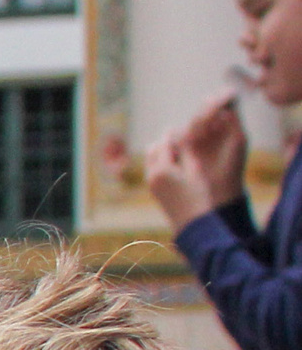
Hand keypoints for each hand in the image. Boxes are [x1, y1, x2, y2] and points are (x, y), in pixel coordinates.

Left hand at [150, 100, 250, 228]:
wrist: (192, 224)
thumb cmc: (199, 196)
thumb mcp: (195, 171)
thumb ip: (187, 153)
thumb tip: (182, 137)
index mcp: (163, 169)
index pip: (164, 144)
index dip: (171, 134)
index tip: (176, 126)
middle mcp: (152, 175)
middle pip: (153, 151)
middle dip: (163, 142)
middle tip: (174, 135)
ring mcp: (150, 184)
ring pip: (151, 161)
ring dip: (160, 153)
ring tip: (175, 148)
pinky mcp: (153, 191)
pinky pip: (153, 170)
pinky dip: (160, 163)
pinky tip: (174, 162)